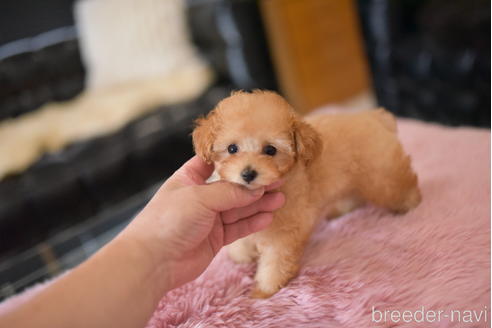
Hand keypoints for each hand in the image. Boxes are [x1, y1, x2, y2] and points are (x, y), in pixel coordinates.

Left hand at [122, 156, 284, 288]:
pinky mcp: (215, 238)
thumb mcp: (200, 197)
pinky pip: (238, 227)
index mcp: (189, 179)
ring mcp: (208, 218)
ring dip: (258, 203)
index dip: (233, 159)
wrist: (154, 261)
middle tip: (277, 179)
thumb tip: (256, 188)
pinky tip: (267, 217)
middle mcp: (200, 197)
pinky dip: (252, 222)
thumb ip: (230, 192)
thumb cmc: (168, 220)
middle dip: (253, 184)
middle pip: (232, 187)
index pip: (214, 163)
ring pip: (238, 208)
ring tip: (279, 198)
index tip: (255, 154)